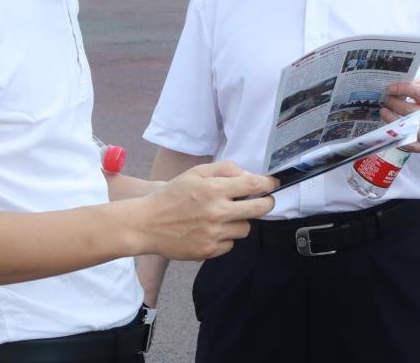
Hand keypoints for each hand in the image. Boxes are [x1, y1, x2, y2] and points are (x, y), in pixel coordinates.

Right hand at [134, 162, 275, 260]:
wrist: (146, 225)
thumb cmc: (171, 196)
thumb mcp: (195, 173)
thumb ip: (224, 169)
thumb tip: (247, 174)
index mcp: (214, 190)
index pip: (253, 185)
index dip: (268, 184)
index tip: (273, 184)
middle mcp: (217, 212)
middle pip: (259, 209)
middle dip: (266, 203)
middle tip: (265, 201)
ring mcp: (213, 234)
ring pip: (245, 228)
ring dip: (241, 221)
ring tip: (225, 217)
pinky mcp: (208, 251)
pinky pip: (230, 244)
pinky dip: (226, 237)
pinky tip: (212, 230)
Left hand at [381, 78, 419, 152]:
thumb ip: (419, 84)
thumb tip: (398, 85)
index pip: (418, 93)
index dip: (402, 89)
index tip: (390, 87)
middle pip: (409, 111)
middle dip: (393, 103)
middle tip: (386, 99)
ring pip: (405, 128)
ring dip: (390, 118)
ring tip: (384, 111)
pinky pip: (406, 143)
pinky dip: (395, 135)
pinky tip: (390, 126)